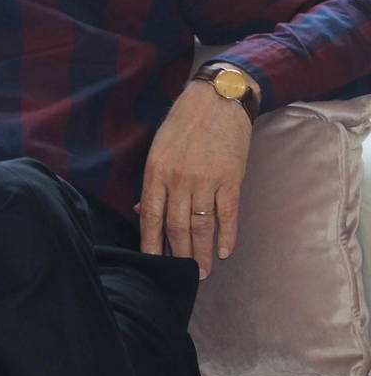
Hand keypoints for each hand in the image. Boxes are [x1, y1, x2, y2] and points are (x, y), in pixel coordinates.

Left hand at [137, 75, 252, 278]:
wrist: (215, 101)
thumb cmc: (182, 126)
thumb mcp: (159, 150)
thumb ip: (153, 184)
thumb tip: (143, 213)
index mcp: (156, 172)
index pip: (151, 217)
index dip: (152, 243)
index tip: (154, 263)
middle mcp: (178, 179)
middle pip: (177, 227)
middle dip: (180, 254)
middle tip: (184, 273)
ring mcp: (205, 180)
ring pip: (202, 225)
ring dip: (203, 251)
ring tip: (204, 270)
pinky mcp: (231, 179)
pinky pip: (228, 214)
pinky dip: (227, 235)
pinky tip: (226, 250)